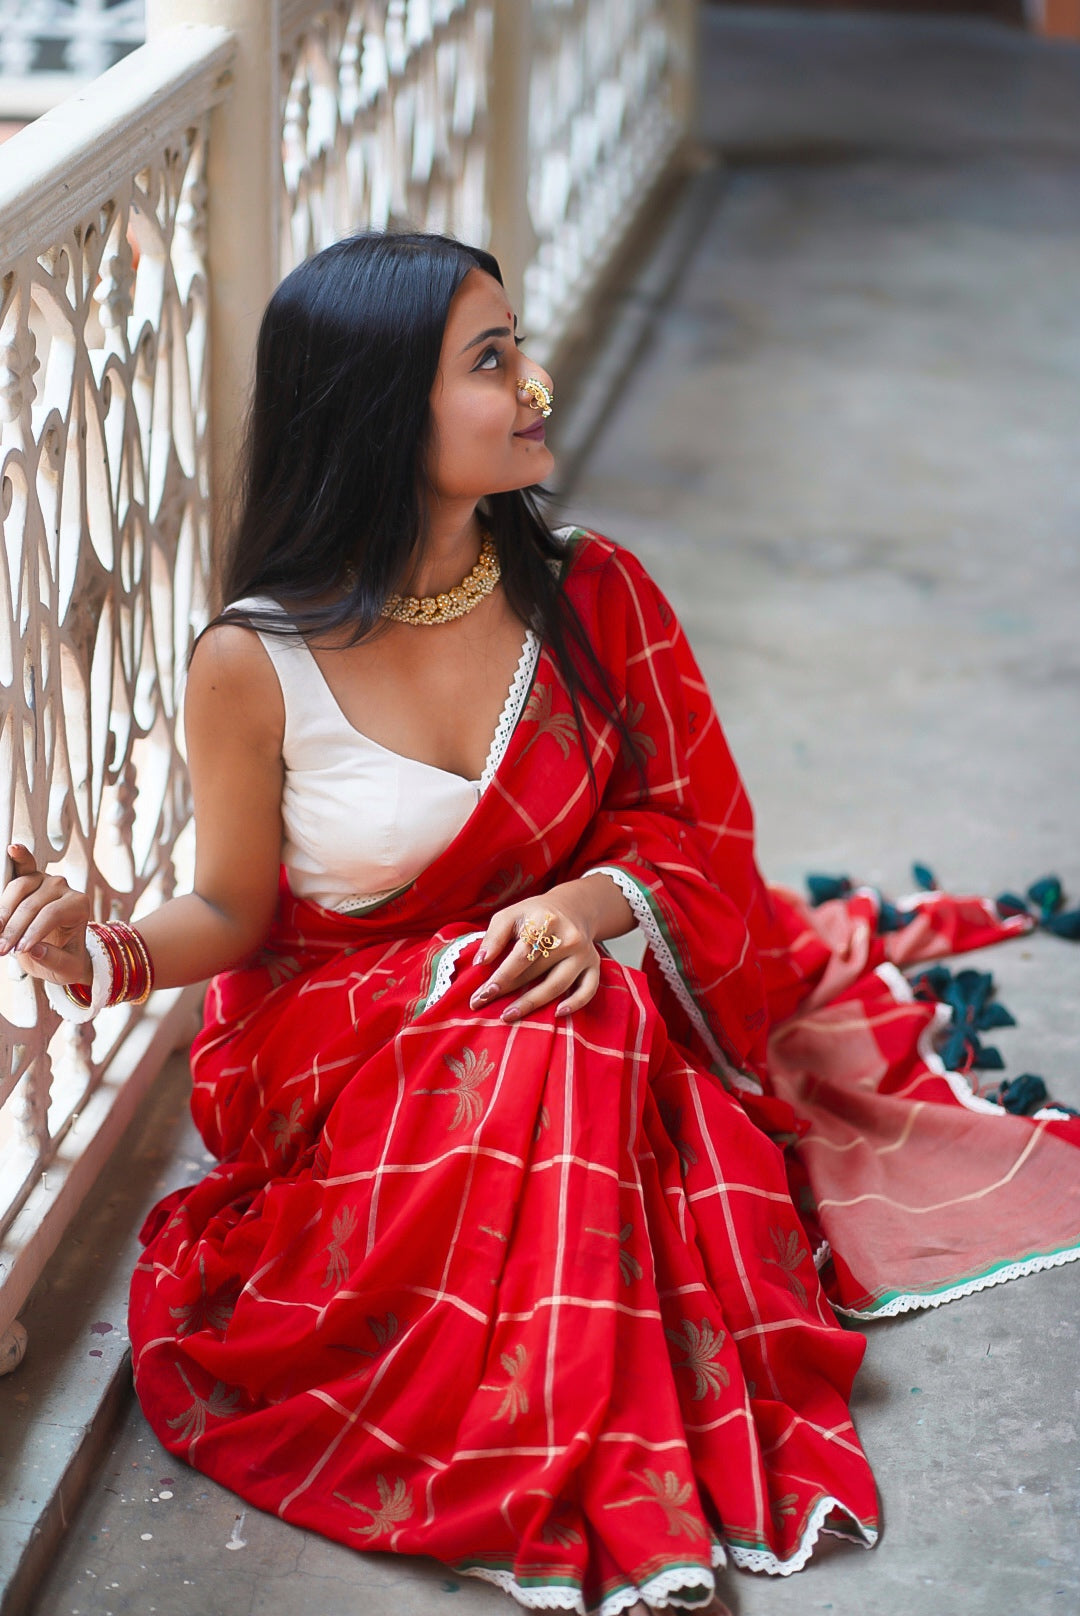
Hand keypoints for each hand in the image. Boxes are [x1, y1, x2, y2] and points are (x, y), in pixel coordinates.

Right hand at [0, 844, 91, 984]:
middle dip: (13, 928)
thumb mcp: (67, 969)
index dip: (32, 932)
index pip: (51, 914)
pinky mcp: (27, 878)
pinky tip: (10, 850)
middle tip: (1, 948)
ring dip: (2, 911)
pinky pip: (20, 866)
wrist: (61, 952)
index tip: (20, 950)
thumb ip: (54, 960)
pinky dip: (11, 861)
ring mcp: (43, 880)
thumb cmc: (67, 958)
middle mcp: (62, 888)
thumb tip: (35, 950)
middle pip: (32, 903)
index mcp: (78, 905)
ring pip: (18, 887)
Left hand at [469, 876, 632, 1023]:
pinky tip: (558, 1014)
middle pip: (537, 972)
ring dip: (532, 1003)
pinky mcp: (594, 965)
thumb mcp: (510, 915)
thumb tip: (481, 962)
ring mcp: (584, 953)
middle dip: (508, 991)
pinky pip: (588, 990)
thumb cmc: (534, 915)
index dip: (502, 975)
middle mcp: (568, 938)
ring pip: (558, 985)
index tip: (484, 992)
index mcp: (546, 922)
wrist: (572, 908)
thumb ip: (494, 937)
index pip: (521, 954)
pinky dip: (575, 1004)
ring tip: (509, 1015)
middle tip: (483, 1005)